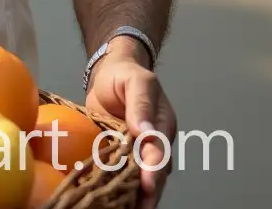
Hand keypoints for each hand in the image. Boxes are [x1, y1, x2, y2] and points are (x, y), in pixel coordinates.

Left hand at [85, 40, 176, 208]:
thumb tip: (146, 131)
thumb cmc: (124, 75)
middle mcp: (153, 144)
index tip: (147, 185)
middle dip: (147, 193)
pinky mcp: (119, 154)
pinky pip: (120, 173)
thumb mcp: (135, 81)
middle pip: (154, 173)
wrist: (109, 74)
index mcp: (162, 126)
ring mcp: (137, 152)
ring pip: (138, 178)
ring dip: (133, 195)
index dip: (154, 170)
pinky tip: (110, 200)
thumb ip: (140, 103)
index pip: (160, 152)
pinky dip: (118, 188)